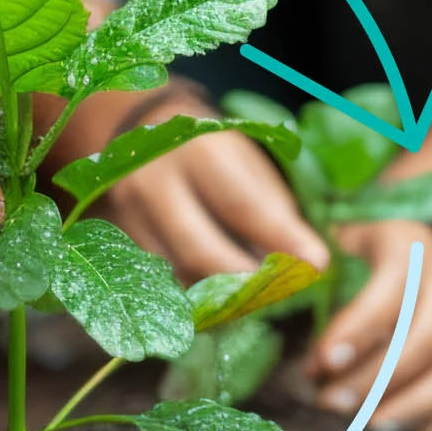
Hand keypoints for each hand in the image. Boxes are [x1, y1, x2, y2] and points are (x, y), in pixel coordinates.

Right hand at [49, 85, 329, 284]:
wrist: (140, 131)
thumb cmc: (209, 150)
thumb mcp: (246, 162)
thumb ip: (274, 210)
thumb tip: (308, 263)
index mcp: (196, 150)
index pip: (241, 205)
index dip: (281, 240)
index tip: (316, 265)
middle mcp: (153, 182)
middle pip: (200, 251)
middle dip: (246, 284)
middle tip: (281, 295)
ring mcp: (127, 214)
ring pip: (177, 275)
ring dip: (221, 297)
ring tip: (255, 299)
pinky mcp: (115, 240)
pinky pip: (158, 282)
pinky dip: (193, 295)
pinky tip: (219, 299)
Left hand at [305, 220, 431, 430]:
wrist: (407, 243)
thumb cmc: (351, 249)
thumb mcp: (330, 246)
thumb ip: (316, 290)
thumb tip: (313, 368)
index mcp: (410, 247)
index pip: (391, 290)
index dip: (359, 330)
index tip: (322, 364)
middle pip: (427, 338)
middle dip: (378, 378)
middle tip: (331, 403)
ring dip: (413, 407)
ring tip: (368, 428)